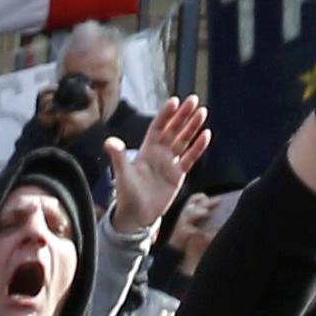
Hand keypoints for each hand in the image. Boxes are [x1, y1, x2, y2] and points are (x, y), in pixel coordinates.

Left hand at [107, 95, 209, 230]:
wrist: (137, 216)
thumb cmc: (127, 194)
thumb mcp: (122, 173)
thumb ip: (119, 156)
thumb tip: (109, 142)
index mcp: (146, 149)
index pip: (158, 127)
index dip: (166, 114)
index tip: (174, 101)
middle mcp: (160, 153)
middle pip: (174, 130)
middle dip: (183, 115)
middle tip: (193, 100)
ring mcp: (170, 163)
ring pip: (184, 141)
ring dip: (193, 127)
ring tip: (202, 112)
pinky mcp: (178, 175)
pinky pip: (190, 158)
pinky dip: (198, 147)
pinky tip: (206, 134)